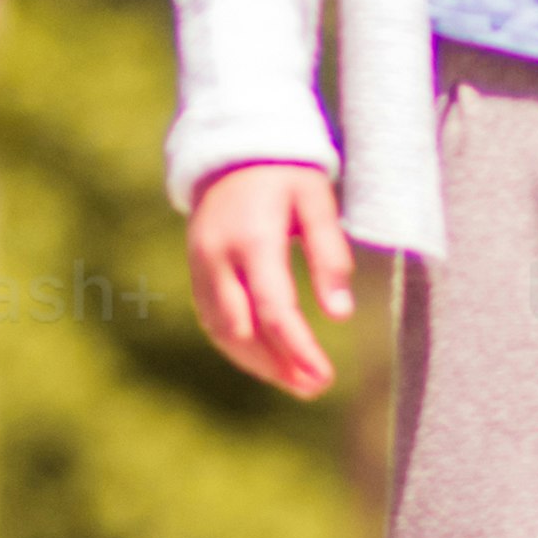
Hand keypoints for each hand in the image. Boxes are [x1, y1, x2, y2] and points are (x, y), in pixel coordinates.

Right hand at [185, 159, 360, 398]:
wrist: (232, 150)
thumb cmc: (284, 174)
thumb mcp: (317, 200)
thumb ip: (330, 254)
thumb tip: (341, 314)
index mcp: (252, 239)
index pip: (273, 309)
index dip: (298, 349)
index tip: (324, 377)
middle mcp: (218, 258)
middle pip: (243, 330)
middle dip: (279, 366)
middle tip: (315, 387)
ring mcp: (201, 267)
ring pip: (224, 333)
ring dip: (259, 364)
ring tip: (298, 383)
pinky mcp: (196, 273)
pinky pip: (214, 322)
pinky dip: (240, 348)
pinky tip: (270, 362)